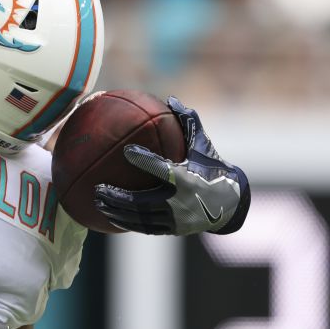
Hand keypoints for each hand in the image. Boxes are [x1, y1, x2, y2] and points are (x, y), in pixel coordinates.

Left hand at [94, 97, 250, 235]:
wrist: (231, 203)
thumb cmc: (213, 169)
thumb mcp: (203, 146)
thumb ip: (188, 123)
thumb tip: (170, 99)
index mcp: (188, 179)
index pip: (164, 169)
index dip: (145, 160)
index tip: (127, 150)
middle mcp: (182, 202)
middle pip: (144, 203)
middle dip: (118, 198)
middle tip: (98, 189)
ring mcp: (177, 219)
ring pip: (141, 219)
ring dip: (117, 212)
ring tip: (98, 204)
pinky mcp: (174, 230)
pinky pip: (146, 228)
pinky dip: (128, 223)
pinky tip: (111, 216)